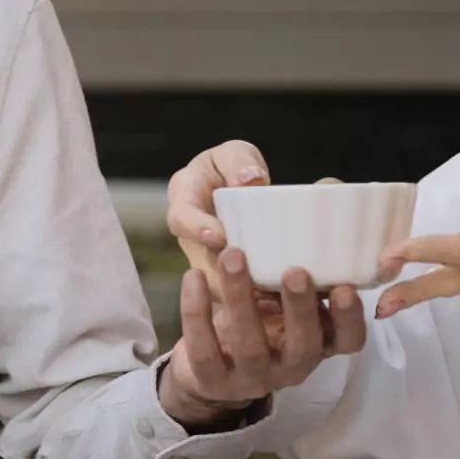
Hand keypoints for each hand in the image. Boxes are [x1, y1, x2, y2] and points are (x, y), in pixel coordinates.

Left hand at [159, 247, 366, 428]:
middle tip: (294, 271)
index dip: (350, 318)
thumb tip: (321, 195)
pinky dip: (197, 311)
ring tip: (232, 256)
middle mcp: (291, 366)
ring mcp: (252, 377)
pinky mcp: (213, 380)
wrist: (210, 366)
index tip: (344, 287)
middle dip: (300, 308)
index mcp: (317, 343)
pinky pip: (204, 348)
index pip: (348, 340)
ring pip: (249, 344)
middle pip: (303, 346)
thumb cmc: (261, 318)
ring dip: (241, 298)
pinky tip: (193, 277)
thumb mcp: (287, 299)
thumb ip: (304, 267)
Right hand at [167, 140, 270, 294]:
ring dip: (241, 295)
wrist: (242, 190)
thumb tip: (251, 180)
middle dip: (224, 274)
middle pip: (199, 263)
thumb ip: (239, 161)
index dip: (197, 228)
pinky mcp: (226, 281)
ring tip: (269, 299)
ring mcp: (207, 262)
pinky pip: (236, 297)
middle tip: (251, 278)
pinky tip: (279, 306)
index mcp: (184, 200)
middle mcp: (191, 238)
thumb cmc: (236, 168)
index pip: (181, 217)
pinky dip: (256, 302)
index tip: (219, 236)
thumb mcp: (235, 154)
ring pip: (217, 287)